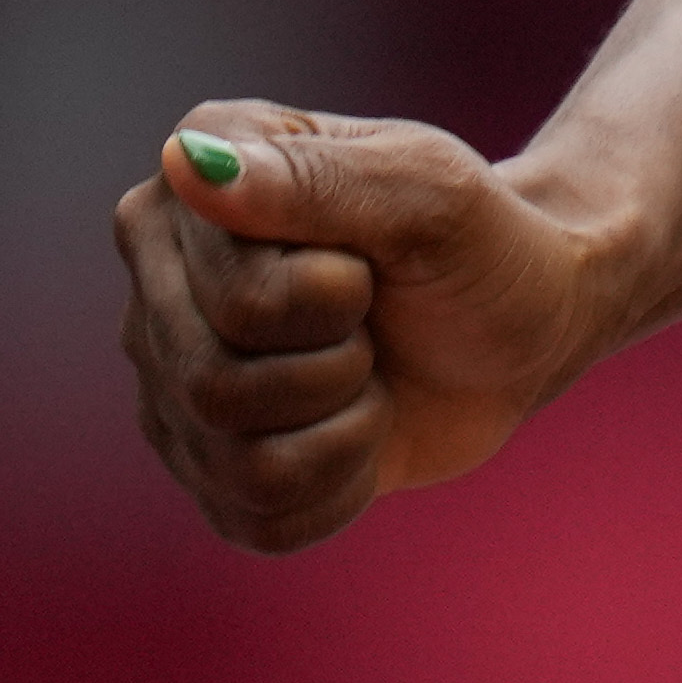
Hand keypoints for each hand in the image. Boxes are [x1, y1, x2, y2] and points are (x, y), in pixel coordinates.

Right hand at [112, 106, 604, 553]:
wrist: (526, 321)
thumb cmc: (480, 240)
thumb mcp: (431, 191)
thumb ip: (316, 178)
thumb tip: (186, 165)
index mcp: (190, 187)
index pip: (242, 303)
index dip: (337, 299)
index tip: (370, 259)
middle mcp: (155, 277)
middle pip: (216, 388)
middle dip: (340, 368)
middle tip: (374, 321)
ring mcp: (169, 374)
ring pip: (232, 461)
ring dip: (345, 428)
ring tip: (368, 372)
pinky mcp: (205, 459)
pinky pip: (254, 517)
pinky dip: (336, 487)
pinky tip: (357, 431)